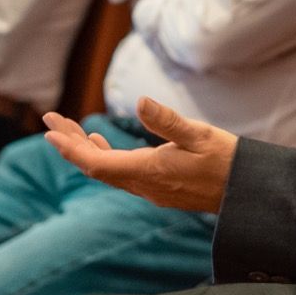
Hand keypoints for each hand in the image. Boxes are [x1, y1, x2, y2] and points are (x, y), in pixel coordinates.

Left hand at [42, 97, 235, 212]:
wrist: (246, 193)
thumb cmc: (226, 160)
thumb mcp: (200, 134)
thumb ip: (168, 120)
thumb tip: (139, 102)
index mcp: (150, 172)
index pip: (97, 163)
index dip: (71, 148)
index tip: (50, 130)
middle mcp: (144, 186)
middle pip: (96, 167)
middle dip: (70, 144)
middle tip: (50, 120)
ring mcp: (150, 190)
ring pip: (107, 171)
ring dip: (85, 150)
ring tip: (67, 128)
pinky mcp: (158, 189)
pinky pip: (120, 174)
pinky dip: (104, 157)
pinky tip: (100, 143)